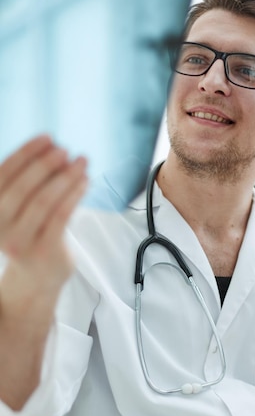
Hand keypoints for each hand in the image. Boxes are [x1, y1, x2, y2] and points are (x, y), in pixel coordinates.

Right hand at [0, 135, 87, 323]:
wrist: (36, 277)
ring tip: (81, 162)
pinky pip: (61, 216)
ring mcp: (20, 241)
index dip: (26, 153)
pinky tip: (85, 181)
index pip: (3, 174)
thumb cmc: (31, 233)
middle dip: (46, 164)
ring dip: (65, 177)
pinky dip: (74, 194)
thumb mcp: (21, 207)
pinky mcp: (43, 250)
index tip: (47, 137)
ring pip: (45, 201)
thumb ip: (29, 182)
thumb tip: (53, 148)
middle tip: (65, 150)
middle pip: (23, 187)